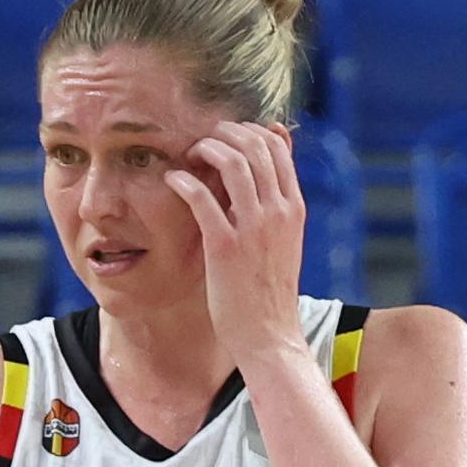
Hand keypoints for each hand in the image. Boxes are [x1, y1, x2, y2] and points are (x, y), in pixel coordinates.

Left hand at [165, 121, 308, 370]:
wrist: (269, 335)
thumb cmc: (269, 292)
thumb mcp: (284, 243)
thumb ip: (276, 210)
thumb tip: (266, 184)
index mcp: (293, 208)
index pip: (277, 147)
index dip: (248, 131)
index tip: (226, 137)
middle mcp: (278, 211)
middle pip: (255, 146)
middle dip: (225, 133)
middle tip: (202, 140)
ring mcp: (253, 227)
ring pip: (233, 162)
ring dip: (206, 149)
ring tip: (188, 154)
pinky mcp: (225, 247)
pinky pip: (202, 198)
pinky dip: (184, 181)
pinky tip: (172, 180)